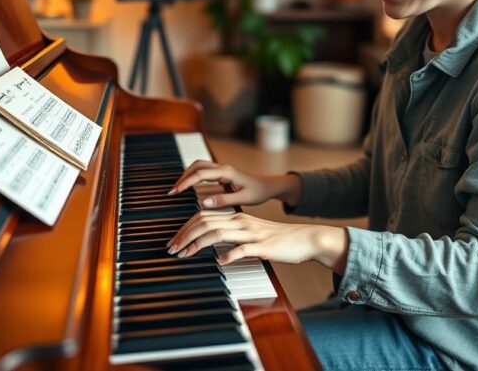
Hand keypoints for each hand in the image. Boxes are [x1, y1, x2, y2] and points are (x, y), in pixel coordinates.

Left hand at [166, 211, 348, 270]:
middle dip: (184, 235)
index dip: (185, 228)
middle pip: (205, 222)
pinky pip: (242, 249)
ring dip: (197, 244)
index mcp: (236, 218)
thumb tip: (212, 246)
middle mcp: (241, 222)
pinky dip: (228, 255)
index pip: (203, 216)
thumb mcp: (251, 234)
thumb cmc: (278, 240)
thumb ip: (233, 237)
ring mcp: (252, 233)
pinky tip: (218, 261)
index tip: (174, 241)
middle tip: (172, 249)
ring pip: (217, 233)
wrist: (306, 239)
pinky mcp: (263, 246)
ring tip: (185, 254)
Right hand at [167, 160, 301, 208]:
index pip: (201, 173)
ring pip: (198, 166)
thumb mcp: (243, 199)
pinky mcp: (220, 173)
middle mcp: (222, 168)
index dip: (186, 182)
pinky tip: (187, 186)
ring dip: (186, 175)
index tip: (175, 191)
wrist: (268, 186)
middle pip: (196, 166)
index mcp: (226, 172)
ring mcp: (221, 169)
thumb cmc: (258, 192)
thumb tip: (202, 202)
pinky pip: (202, 171)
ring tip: (176, 189)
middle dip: (182, 177)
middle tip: (172, 191)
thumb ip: (223, 200)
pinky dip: (192, 176)